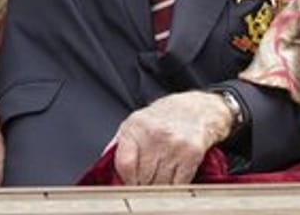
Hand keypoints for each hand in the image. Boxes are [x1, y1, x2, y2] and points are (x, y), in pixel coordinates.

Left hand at [109, 90, 233, 184]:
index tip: (126, 184)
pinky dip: (172, 189)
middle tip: (142, 185)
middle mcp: (154, 135)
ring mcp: (174, 145)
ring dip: (156, 190)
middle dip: (140, 185)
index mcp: (136, 127)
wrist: (195, 109)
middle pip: (142, 177)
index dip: (124, 180)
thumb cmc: (161, 118)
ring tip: (155, 184)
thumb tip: (104, 168)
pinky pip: (178, 184)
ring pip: (160, 184)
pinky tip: (169, 183)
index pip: (124, 164)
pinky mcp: (192, 155)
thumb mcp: (134, 123)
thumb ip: (119, 146)